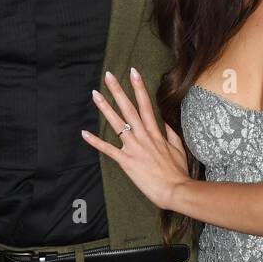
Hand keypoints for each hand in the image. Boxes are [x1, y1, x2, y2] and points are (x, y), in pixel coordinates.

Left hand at [81, 68, 191, 210]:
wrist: (176, 189)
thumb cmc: (177, 172)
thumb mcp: (178, 149)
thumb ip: (171, 134)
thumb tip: (167, 123)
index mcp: (155, 132)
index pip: (146, 104)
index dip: (138, 87)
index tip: (133, 72)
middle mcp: (143, 136)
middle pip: (128, 108)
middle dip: (118, 90)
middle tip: (108, 76)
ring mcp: (133, 147)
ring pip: (117, 123)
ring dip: (105, 108)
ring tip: (95, 94)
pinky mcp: (126, 161)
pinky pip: (108, 149)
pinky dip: (95, 141)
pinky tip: (84, 133)